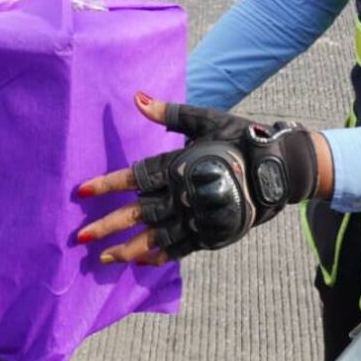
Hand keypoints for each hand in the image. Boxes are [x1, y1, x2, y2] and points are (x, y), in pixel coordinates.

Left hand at [76, 94, 321, 265]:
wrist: (278, 168)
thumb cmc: (239, 138)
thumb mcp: (205, 120)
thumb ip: (169, 114)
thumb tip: (136, 97)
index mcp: (178, 165)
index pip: (135, 176)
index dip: (108, 183)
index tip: (82, 190)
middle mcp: (183, 194)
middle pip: (139, 212)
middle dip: (108, 224)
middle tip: (81, 237)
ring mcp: (197, 216)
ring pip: (156, 236)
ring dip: (128, 248)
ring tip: (103, 257)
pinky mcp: (211, 232)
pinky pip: (181, 248)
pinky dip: (160, 256)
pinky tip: (140, 263)